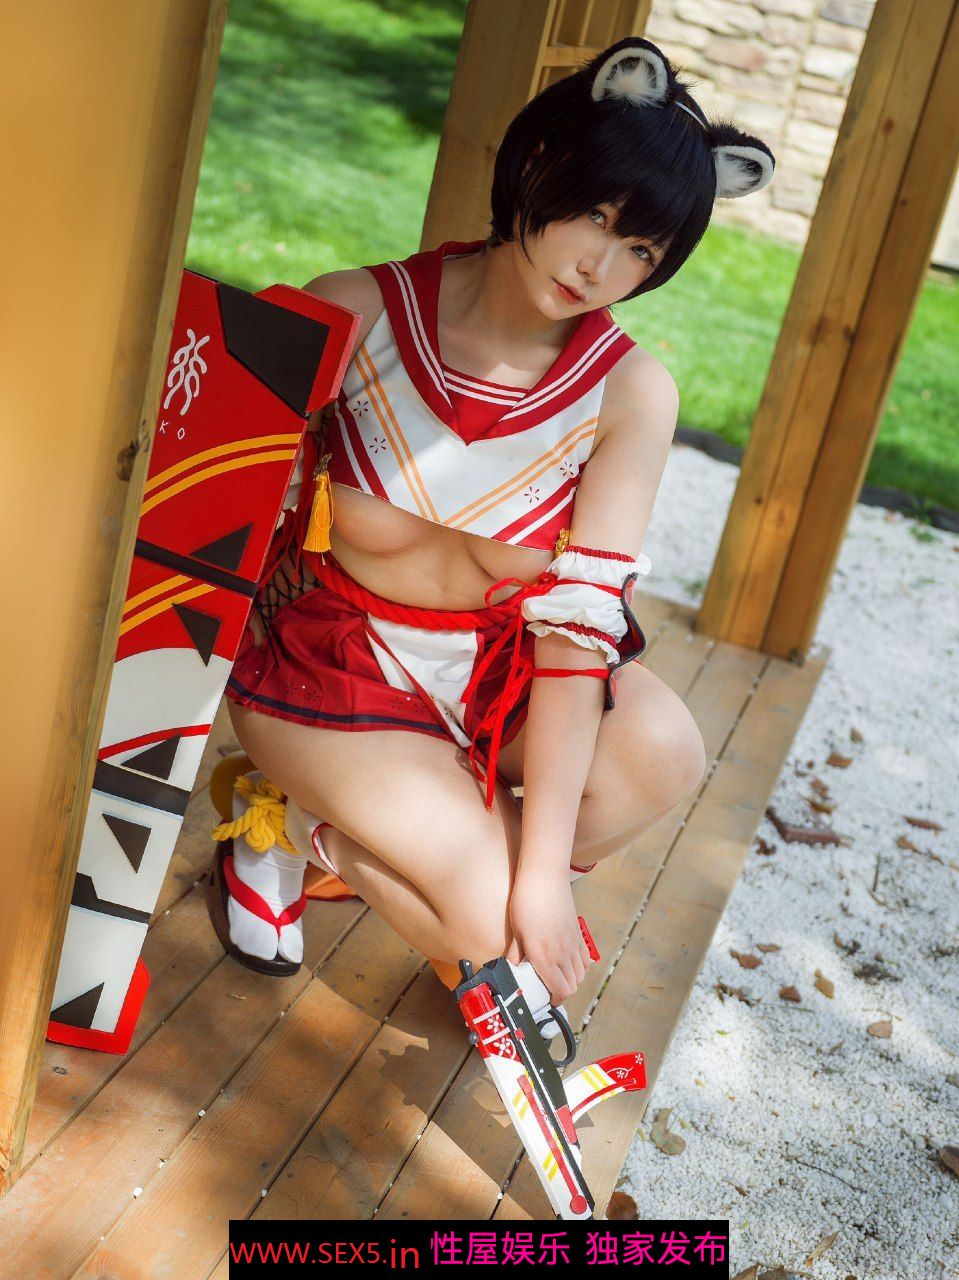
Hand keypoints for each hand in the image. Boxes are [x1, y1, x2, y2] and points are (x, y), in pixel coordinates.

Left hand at [505, 866, 593, 1005]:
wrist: (544, 877)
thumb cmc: (525, 902)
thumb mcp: (515, 931)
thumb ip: (515, 954)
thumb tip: (511, 970)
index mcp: (545, 957)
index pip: (560, 991)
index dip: (554, 1000)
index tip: (545, 999)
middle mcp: (563, 953)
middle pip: (573, 986)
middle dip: (562, 993)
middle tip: (548, 989)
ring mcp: (573, 943)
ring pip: (581, 974)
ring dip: (571, 980)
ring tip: (557, 977)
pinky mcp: (578, 932)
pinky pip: (585, 958)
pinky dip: (580, 966)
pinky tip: (568, 962)